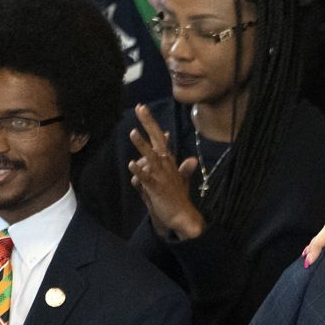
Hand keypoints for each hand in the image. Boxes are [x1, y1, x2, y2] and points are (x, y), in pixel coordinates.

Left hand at [128, 103, 202, 239]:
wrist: (182, 217)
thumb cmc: (178, 198)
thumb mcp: (180, 181)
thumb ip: (182, 169)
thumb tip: (193, 159)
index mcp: (169, 162)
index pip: (160, 138)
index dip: (151, 123)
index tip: (142, 108)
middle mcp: (166, 165)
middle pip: (157, 140)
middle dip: (149, 123)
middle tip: (140, 107)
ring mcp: (161, 176)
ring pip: (151, 157)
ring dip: (142, 145)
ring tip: (132, 133)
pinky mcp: (157, 188)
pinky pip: (146, 178)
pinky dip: (139, 171)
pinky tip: (131, 164)